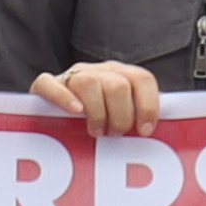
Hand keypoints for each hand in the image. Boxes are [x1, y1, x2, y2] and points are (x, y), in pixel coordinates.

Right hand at [30, 60, 163, 136]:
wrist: (56, 115)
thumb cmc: (97, 120)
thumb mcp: (122, 117)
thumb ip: (139, 118)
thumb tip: (158, 134)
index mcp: (122, 75)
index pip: (142, 79)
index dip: (148, 106)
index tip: (145, 131)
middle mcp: (100, 71)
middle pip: (118, 86)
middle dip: (121, 116)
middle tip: (115, 134)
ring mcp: (73, 76)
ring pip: (89, 84)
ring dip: (97, 113)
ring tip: (96, 131)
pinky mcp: (47, 84)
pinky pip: (50, 84)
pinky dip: (63, 98)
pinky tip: (75, 112)